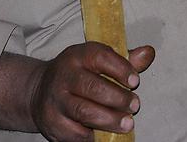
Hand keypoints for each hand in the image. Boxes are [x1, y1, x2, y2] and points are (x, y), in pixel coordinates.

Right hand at [29, 43, 155, 141]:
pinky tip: (105, 134)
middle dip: (118, 98)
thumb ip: (124, 60)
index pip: (100, 57)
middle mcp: (64, 75)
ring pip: (84, 112)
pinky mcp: (52, 122)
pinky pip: (76, 133)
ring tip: (127, 124)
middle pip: (92, 87)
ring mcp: (56, 100)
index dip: (120, 68)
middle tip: (134, 105)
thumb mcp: (96, 61)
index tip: (135, 81)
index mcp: (77, 55)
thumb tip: (148, 53)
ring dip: (109, 120)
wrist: (38, 91)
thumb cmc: (78, 74)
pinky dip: (93, 136)